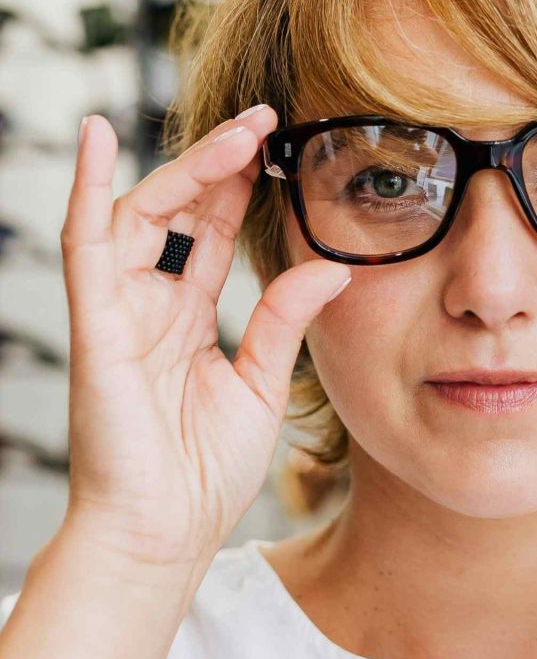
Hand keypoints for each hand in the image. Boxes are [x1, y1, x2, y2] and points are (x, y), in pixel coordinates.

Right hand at [60, 106, 350, 568]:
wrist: (166, 537)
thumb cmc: (204, 472)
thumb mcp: (259, 382)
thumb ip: (283, 320)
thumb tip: (329, 267)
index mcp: (187, 320)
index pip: (213, 234)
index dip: (241, 188)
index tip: (278, 147)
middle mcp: (150, 307)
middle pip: (180, 213)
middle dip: (219, 164)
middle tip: (263, 122)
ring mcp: (118, 313)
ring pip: (142, 216)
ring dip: (185, 169)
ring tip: (236, 133)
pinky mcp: (95, 328)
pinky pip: (86, 247)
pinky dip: (89, 190)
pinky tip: (99, 137)